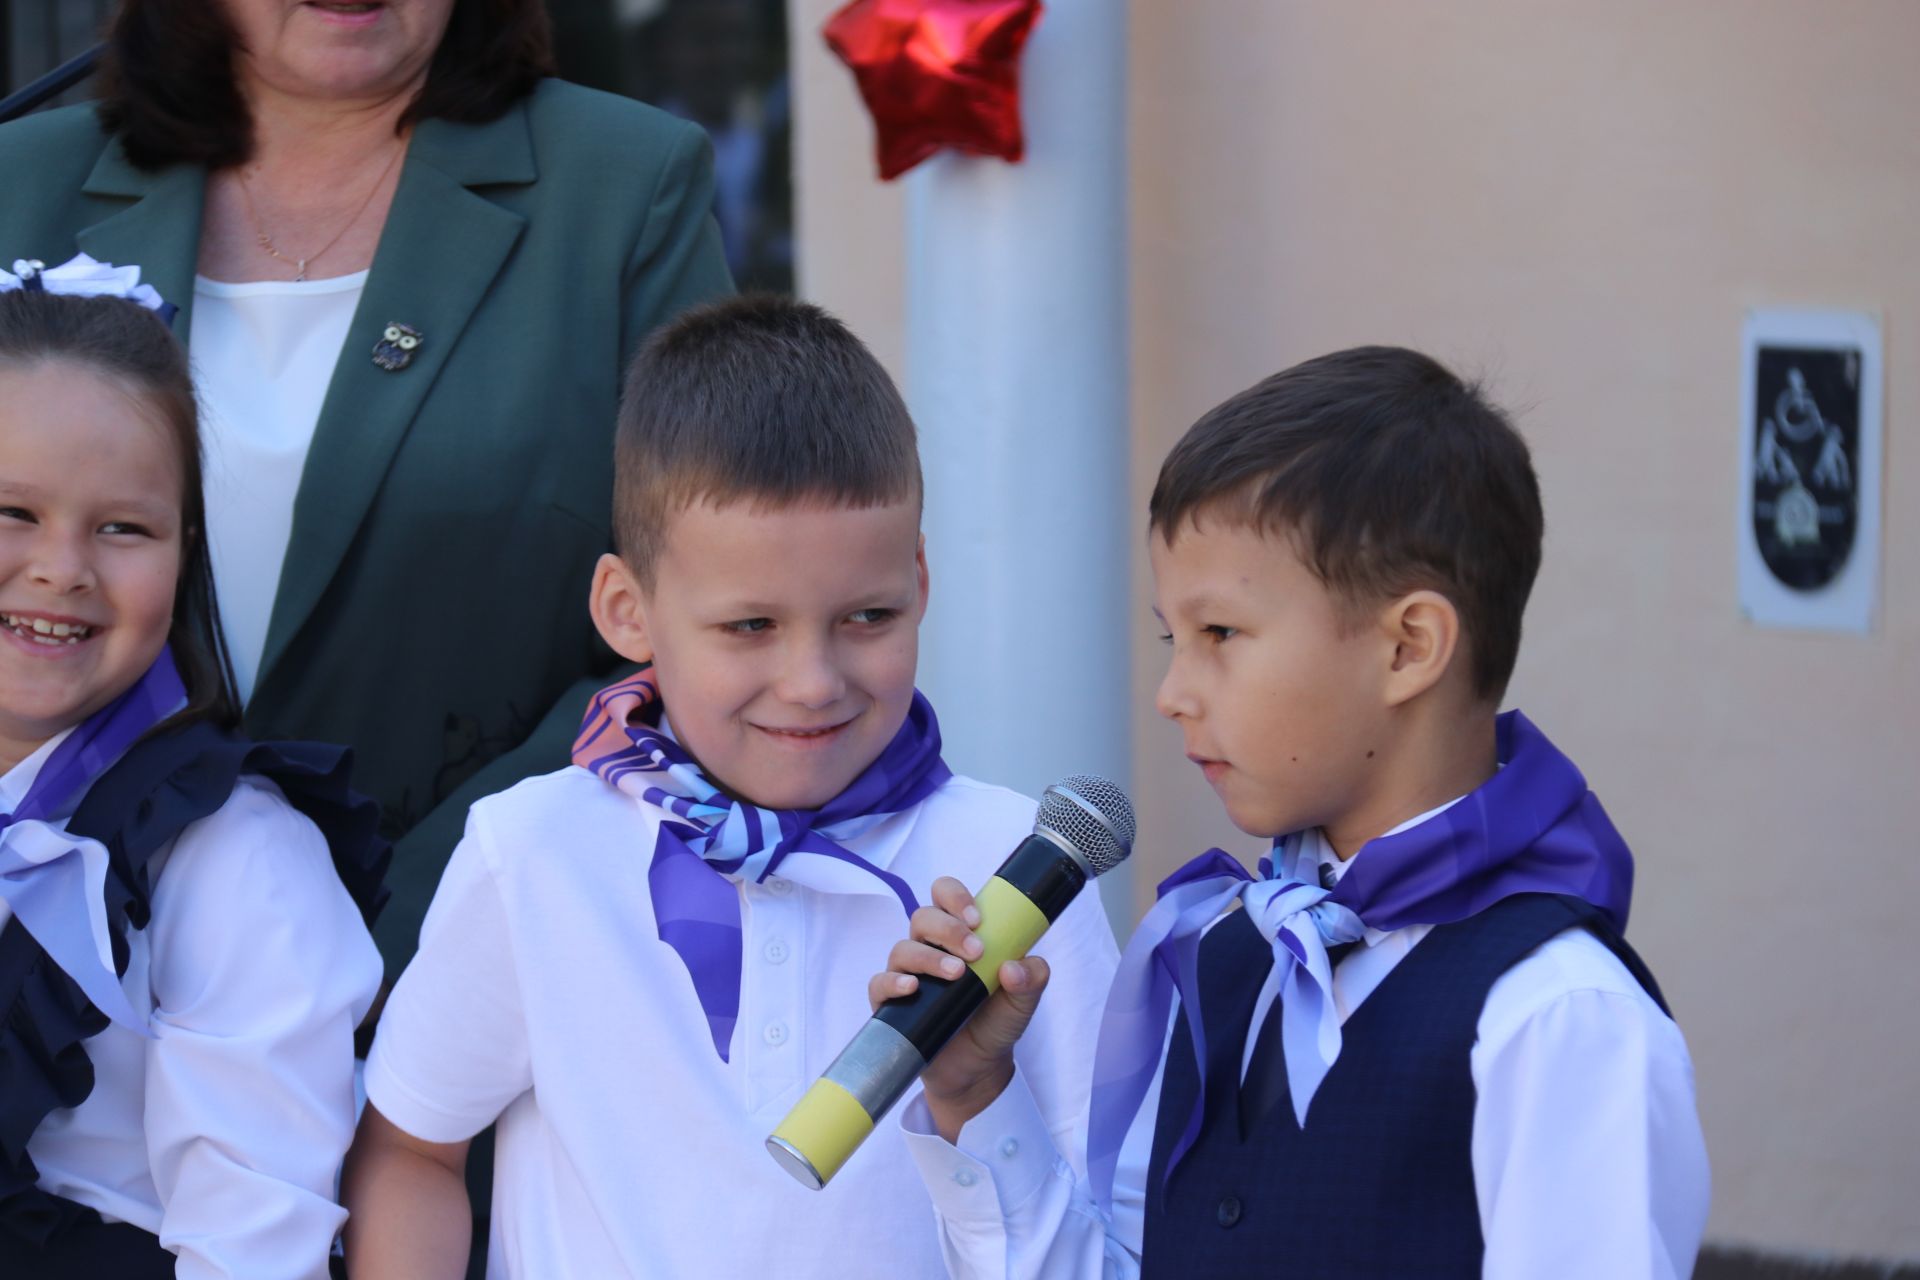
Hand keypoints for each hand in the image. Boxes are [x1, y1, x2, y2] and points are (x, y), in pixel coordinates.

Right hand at [867, 876, 1050, 1142]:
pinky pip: (879, 984)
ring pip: (902, 948)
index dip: (956, 897)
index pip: (945, 895)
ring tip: (956, 975)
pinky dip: (893, 982)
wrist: (978, 1070)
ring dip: (929, 957)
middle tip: (975, 951)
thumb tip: (1013, 967)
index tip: (977, 919)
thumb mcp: (1024, 1000)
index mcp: (959, 935)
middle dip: (948, 928)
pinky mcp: (891, 1004)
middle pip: (923, 917)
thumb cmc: (997, 1022)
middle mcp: (929, 947)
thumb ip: (1032, 978)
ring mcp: (908, 974)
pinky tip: (913, 989)